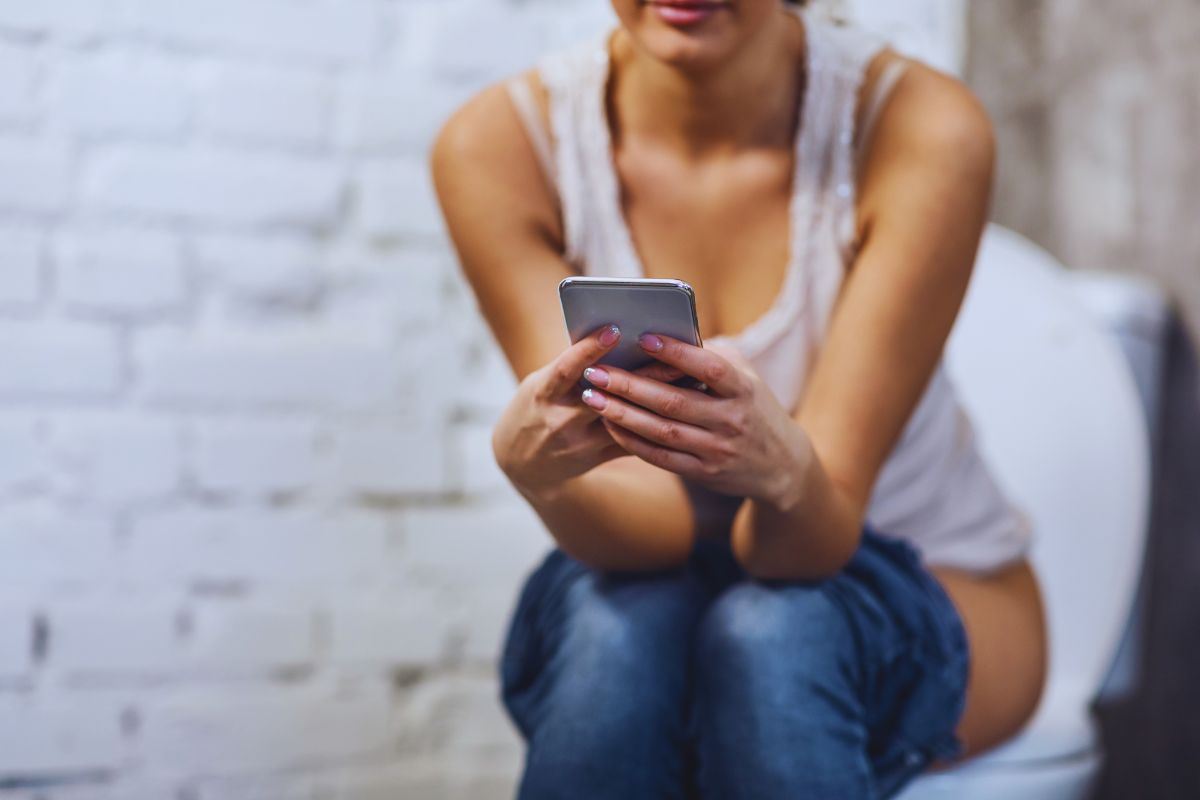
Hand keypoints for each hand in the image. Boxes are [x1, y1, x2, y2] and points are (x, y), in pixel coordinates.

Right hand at [492, 324, 684, 499]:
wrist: (523, 464)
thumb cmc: (536, 408)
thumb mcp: (539, 384)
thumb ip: (572, 368)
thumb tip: (618, 340)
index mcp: (543, 395)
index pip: (567, 369)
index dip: (589, 350)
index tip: (614, 328)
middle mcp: (562, 421)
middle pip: (607, 396)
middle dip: (643, 376)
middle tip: (675, 354)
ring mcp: (582, 443)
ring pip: (627, 420)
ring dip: (659, 400)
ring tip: (690, 378)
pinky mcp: (600, 456)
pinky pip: (633, 439)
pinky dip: (657, 420)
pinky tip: (682, 405)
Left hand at [579, 333, 810, 510]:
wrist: (781, 464)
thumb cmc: (754, 406)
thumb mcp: (747, 377)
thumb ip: (713, 357)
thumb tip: (670, 334)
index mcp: (743, 389)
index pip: (709, 368)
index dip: (677, 354)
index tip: (644, 338)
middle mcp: (731, 420)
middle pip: (673, 401)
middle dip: (630, 386)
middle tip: (596, 371)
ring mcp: (717, 449)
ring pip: (662, 431)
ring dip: (623, 414)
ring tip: (592, 397)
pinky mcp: (704, 472)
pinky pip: (661, 457)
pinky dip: (633, 442)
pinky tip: (610, 425)